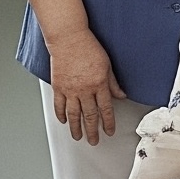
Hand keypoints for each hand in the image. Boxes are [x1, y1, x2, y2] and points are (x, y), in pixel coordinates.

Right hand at [50, 27, 124, 144]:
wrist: (69, 38)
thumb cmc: (88, 47)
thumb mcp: (107, 64)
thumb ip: (113, 83)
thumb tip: (121, 96)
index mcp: (99, 84)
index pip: (105, 109)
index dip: (108, 123)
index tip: (109, 132)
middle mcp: (84, 90)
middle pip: (89, 116)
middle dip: (92, 131)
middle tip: (93, 141)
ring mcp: (70, 89)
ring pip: (73, 114)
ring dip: (76, 128)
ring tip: (77, 137)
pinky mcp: (58, 86)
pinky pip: (59, 105)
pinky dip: (61, 114)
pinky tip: (64, 120)